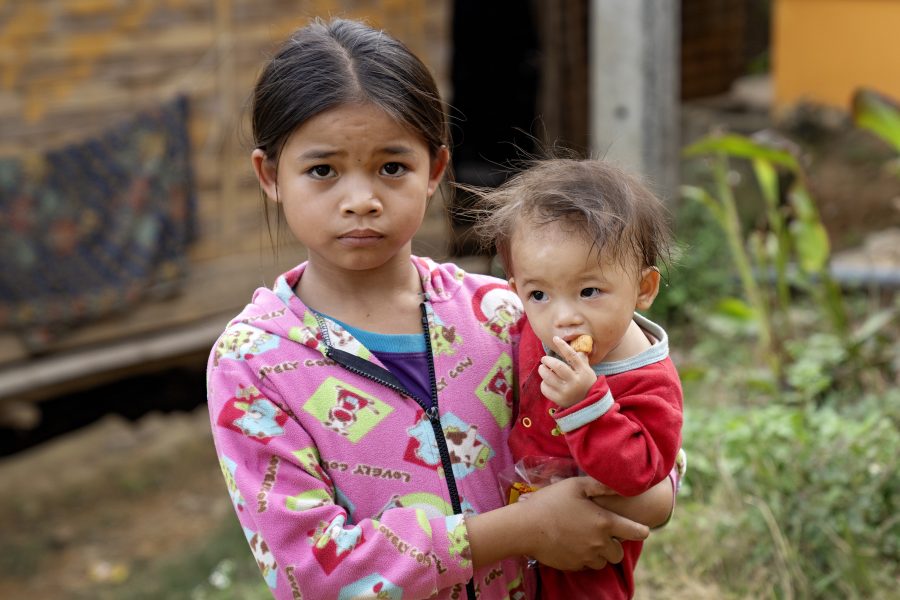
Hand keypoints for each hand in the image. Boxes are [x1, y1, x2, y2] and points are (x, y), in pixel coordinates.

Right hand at [520, 476, 648, 570]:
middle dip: (615, 545)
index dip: (641, 530)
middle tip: (603, 533)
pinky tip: (573, 544)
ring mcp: (586, 557)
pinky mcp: (573, 566)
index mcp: (604, 523)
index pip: (636, 532)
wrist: (525, 527)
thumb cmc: (550, 502)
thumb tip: (622, 486)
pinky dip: (584, 558)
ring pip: (603, 562)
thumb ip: (601, 485)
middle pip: (619, 553)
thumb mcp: (576, 486)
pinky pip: (586, 565)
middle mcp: (599, 543)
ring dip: (600, 553)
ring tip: (587, 539)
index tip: (641, 529)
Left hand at [538, 337, 597, 407]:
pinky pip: (545, 388)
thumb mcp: (587, 371)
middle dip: (547, 360)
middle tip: (544, 359)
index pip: (572, 356)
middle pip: (558, 367)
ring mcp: (567, 392)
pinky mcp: (559, 400)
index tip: (555, 338)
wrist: (588, 405)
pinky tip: (546, 381)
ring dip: (542, 370)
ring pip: (549, 378)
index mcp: (583, 372)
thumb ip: (581, 359)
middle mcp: (575, 382)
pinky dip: (543, 383)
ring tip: (542, 368)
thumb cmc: (586, 384)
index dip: (563, 346)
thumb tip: (577, 343)